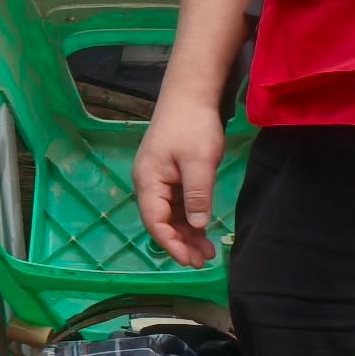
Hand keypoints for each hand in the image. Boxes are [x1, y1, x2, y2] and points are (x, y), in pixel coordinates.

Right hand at [134, 88, 227, 267]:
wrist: (190, 94)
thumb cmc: (192, 125)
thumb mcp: (199, 161)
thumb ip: (198, 195)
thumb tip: (198, 226)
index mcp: (148, 180)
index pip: (155, 221)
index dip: (171, 244)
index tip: (190, 261)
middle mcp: (149, 183)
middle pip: (161, 222)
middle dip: (180, 243)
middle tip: (202, 261)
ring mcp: (159, 179)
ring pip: (170, 215)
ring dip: (186, 234)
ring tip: (206, 252)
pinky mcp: (171, 175)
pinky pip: (177, 204)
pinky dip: (190, 219)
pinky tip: (202, 230)